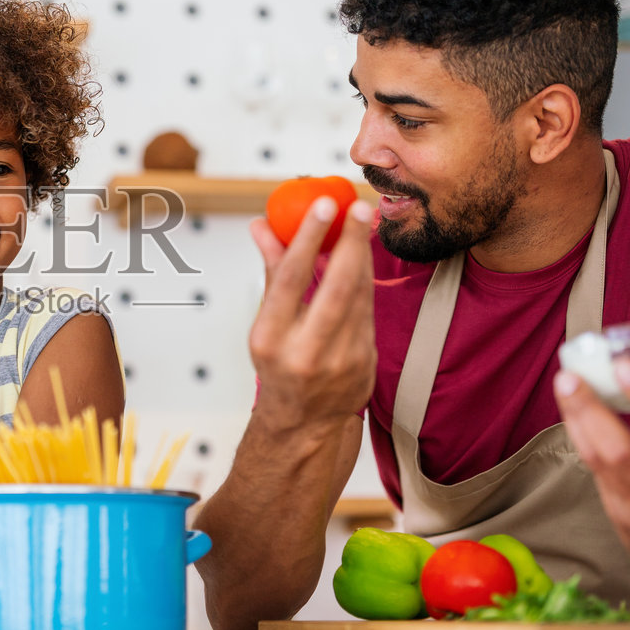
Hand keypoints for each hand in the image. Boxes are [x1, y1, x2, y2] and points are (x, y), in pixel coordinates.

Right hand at [247, 197, 377, 443]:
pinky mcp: (364, 363)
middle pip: (335, 287)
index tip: (322, 206)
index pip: (290, 281)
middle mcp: (305, 352)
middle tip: (360, 208)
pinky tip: (364, 258)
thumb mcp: (265, 323)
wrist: (304, 423)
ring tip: (363, 223)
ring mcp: (339, 361)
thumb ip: (270, 272)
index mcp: (270, 340)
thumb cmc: (279, 366)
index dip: (308, 239)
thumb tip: (261, 225)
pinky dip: (366, 281)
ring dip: (363, 256)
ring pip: (358, 297)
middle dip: (351, 242)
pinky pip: (367, 312)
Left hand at [555, 356, 629, 609]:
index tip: (624, 365)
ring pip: (601, 465)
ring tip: (566, 387)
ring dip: (577, 422)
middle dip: (592, 410)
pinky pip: (597, 477)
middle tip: (569, 376)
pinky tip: (576, 415)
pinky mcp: (624, 524)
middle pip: (625, 453)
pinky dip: (584, 442)